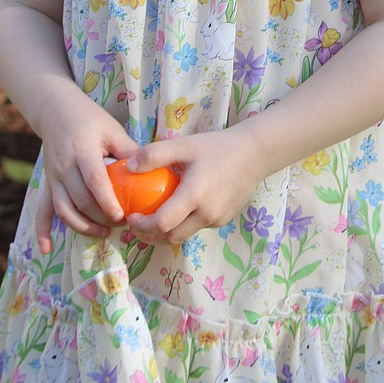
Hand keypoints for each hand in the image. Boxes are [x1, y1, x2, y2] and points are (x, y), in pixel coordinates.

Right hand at [35, 94, 137, 252]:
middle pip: (80, 200)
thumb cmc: (90, 119)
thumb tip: (154, 171)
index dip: (107, 202)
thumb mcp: (112, 129)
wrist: (56, 110)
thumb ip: (129, 151)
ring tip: (103, 233)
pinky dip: (43, 231)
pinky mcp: (47, 183)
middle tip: (122, 225)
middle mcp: (64, 166)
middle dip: (100, 218)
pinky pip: (42, 210)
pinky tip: (46, 248)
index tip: (122, 216)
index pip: (94, 181)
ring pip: (64, 210)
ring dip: (82, 226)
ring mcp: (52, 176)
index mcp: (82, 151)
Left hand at [123, 127, 265, 245]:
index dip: (142, 226)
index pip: (162, 224)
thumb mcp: (183, 145)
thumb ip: (154, 155)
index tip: (131, 217)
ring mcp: (217, 219)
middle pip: (171, 237)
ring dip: (166, 233)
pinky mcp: (224, 220)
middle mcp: (207, 213)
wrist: (254, 154)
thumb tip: (129, 167)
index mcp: (194, 195)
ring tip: (152, 220)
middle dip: (150, 235)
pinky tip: (178, 210)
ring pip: (185, 235)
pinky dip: (183, 225)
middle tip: (137, 224)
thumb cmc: (217, 147)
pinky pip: (198, 228)